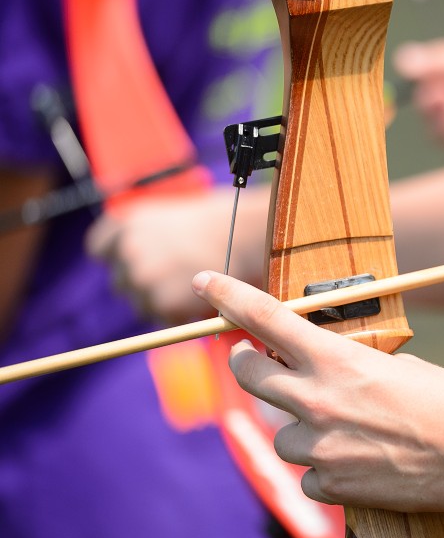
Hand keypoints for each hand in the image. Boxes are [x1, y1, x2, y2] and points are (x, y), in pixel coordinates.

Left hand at [86, 187, 268, 322]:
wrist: (250, 236)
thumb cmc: (224, 222)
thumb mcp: (175, 218)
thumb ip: (151, 238)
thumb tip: (147, 259)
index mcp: (127, 223)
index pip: (100, 249)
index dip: (119, 258)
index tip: (136, 264)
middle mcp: (127, 250)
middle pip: (121, 282)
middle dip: (145, 285)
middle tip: (178, 281)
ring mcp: (142, 279)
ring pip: (141, 304)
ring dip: (163, 303)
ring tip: (197, 289)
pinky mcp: (161, 304)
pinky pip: (164, 318)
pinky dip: (182, 314)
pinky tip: (204, 296)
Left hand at [192, 270, 443, 513]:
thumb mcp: (405, 365)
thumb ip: (355, 364)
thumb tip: (332, 370)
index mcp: (338, 360)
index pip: (265, 318)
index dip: (227, 296)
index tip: (205, 283)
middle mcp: (318, 401)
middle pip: (247, 374)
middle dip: (248, 362)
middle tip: (258, 360)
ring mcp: (321, 447)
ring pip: (278, 434)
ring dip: (300, 428)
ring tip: (345, 430)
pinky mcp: (332, 486)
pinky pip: (308, 475)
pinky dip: (326, 469)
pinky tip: (361, 462)